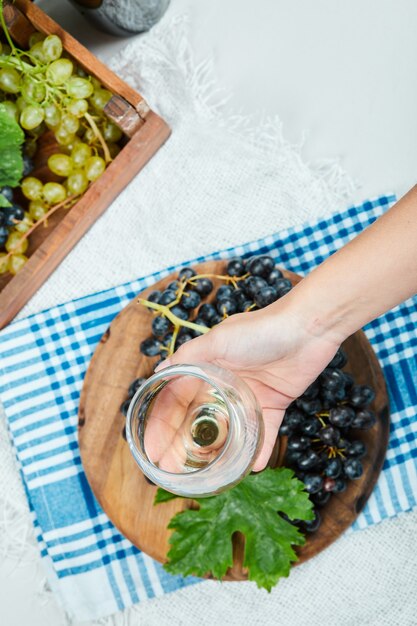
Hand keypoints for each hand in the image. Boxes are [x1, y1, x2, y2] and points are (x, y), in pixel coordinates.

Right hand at [158, 298, 341, 470]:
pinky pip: (265, 431)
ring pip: (231, 429)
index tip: (153, 449)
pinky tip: (253, 467)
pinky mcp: (275, 403)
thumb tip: (158, 371)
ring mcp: (250, 395)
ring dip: (220, 450)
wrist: (307, 328)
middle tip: (174, 469)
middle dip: (185, 444)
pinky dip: (260, 449)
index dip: (163, 425)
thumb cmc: (260, 329)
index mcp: (207, 367)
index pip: (177, 400)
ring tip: (210, 474)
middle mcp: (225, 383)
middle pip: (200, 419)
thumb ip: (189, 356)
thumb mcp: (218, 339)